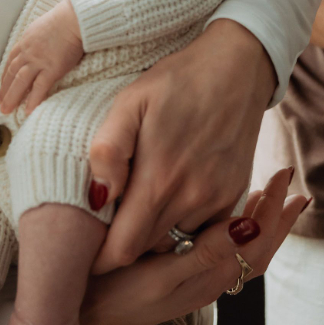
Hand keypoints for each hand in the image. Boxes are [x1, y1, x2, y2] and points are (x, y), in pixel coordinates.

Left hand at [0, 0, 82, 114]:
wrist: (75, 18)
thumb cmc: (64, 19)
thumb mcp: (43, 26)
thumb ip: (37, 38)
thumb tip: (39, 44)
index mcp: (26, 41)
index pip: (11, 62)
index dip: (5, 76)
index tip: (2, 87)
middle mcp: (28, 53)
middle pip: (11, 74)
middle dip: (5, 90)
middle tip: (1, 104)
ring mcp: (38, 61)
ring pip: (20, 82)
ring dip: (12, 97)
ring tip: (7, 110)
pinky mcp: (51, 68)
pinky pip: (39, 87)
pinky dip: (32, 100)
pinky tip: (28, 110)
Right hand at [78, 168, 307, 324]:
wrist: (78, 323)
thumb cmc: (114, 296)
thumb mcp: (160, 274)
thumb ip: (205, 252)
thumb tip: (250, 227)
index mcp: (208, 277)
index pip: (254, 241)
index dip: (273, 209)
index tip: (284, 176)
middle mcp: (207, 282)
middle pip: (258, 251)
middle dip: (278, 219)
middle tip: (296, 190)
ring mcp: (194, 283)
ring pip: (243, 256)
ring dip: (262, 228)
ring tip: (274, 202)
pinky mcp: (178, 280)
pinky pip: (223, 256)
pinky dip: (237, 235)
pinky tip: (229, 220)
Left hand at [87, 19, 276, 273]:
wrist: (239, 65)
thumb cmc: (177, 80)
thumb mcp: (130, 101)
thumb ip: (109, 151)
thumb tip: (96, 198)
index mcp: (160, 179)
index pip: (122, 251)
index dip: (99, 259)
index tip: (84, 250)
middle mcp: (192, 198)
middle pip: (146, 251)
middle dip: (121, 249)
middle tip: (104, 228)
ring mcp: (217, 199)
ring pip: (174, 243)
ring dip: (152, 236)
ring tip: (135, 210)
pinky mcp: (233, 194)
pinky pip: (201, 230)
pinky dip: (181, 225)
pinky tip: (169, 198)